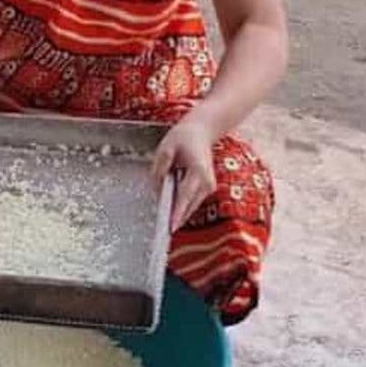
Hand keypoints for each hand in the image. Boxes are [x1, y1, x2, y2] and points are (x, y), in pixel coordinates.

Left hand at [152, 117, 216, 232]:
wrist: (201, 132)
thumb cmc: (183, 137)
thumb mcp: (167, 146)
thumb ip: (161, 165)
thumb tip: (157, 184)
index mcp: (199, 171)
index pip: (185, 196)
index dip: (176, 213)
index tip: (170, 227)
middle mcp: (207, 182)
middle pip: (188, 206)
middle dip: (174, 217)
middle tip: (161, 234)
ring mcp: (208, 187)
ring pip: (189, 207)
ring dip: (176, 212)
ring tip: (162, 223)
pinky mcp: (206, 189)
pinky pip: (190, 202)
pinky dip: (180, 206)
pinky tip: (169, 211)